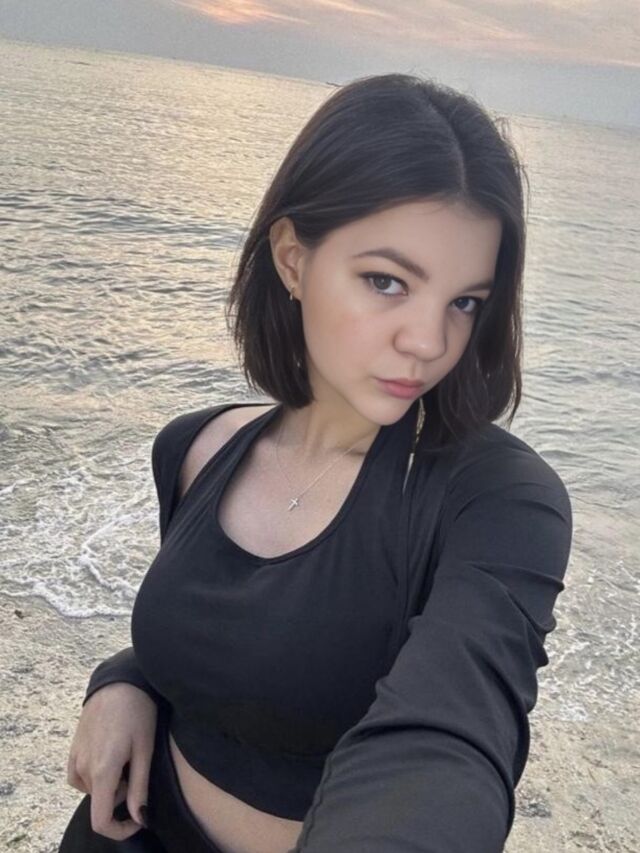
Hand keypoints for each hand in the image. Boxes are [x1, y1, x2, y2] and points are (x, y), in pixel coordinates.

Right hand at [66, 682, 157, 839]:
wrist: (118, 681)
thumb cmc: (137, 711)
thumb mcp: (145, 749)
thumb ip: (140, 787)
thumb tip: (140, 818)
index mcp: (102, 771)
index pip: (101, 820)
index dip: (120, 830)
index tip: (138, 819)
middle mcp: (83, 768)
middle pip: (102, 801)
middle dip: (122, 794)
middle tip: (138, 765)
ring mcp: (74, 758)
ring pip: (93, 789)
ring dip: (111, 783)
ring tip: (127, 755)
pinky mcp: (72, 749)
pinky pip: (81, 776)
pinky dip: (97, 775)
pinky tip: (112, 755)